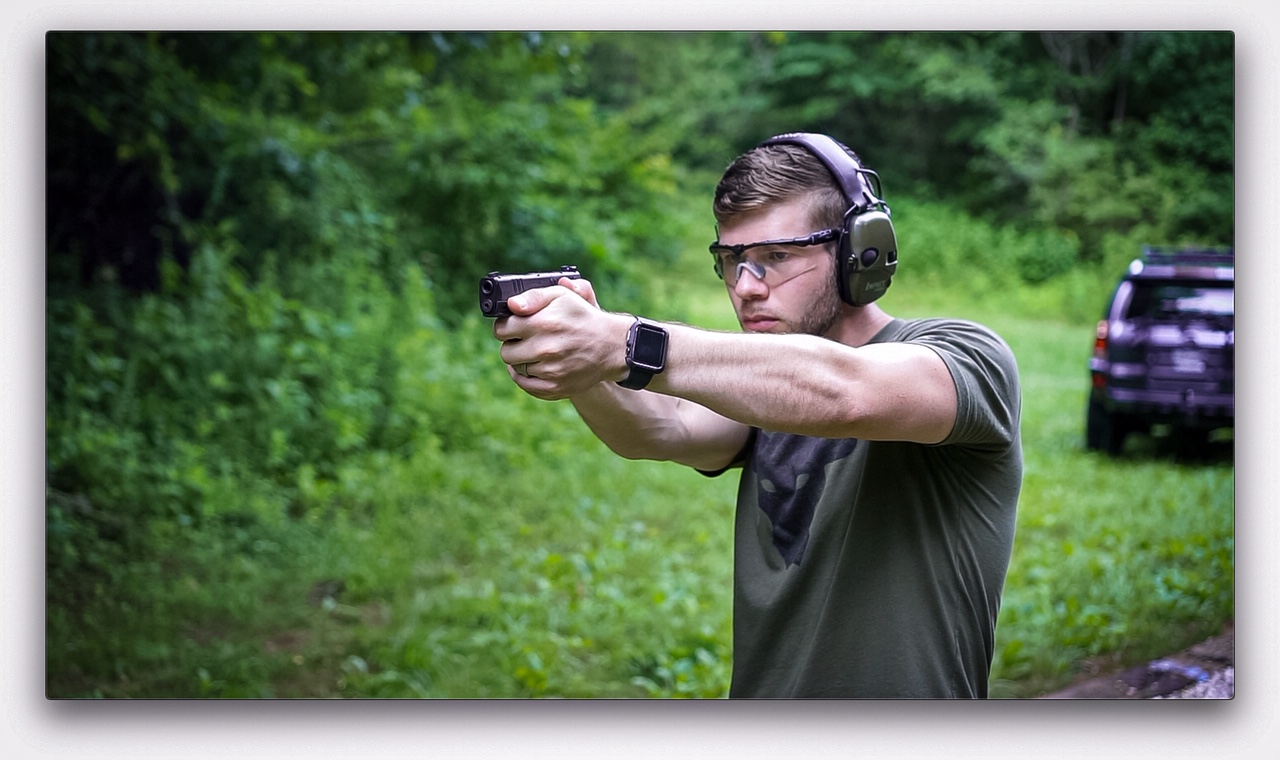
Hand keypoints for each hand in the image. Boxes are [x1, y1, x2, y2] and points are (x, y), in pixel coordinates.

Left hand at [492, 277, 630, 399]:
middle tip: (524, 339)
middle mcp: (545, 348)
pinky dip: (525, 377)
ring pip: (515, 368)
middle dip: (512, 344)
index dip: (505, 326)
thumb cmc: (583, 318)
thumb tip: (511, 305)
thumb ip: (533, 296)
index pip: (502, 329)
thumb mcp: (561, 296)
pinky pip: (526, 385)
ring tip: (535, 351)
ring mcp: (550, 370)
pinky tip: (533, 367)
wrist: (611, 346)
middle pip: (506, 351)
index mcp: (543, 323)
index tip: (513, 326)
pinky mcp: (555, 387)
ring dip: (521, 360)